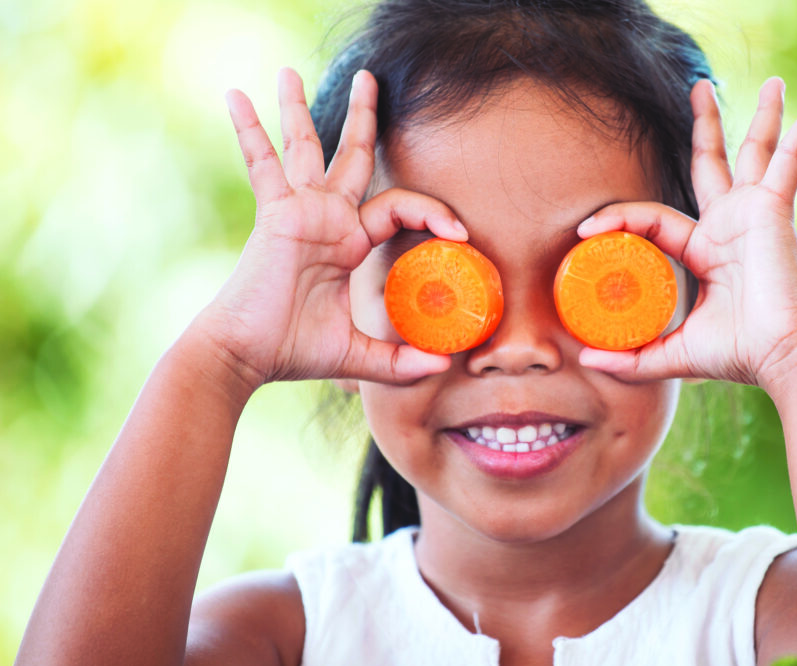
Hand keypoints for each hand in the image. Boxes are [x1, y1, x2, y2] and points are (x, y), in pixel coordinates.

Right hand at [197, 68, 464, 388]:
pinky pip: (262, 163)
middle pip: (352, 156)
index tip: (460, 233)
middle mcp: (327, 219)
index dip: (432, 211)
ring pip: (307, 147)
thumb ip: (398, 361)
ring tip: (287, 71)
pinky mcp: (276, 214)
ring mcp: (300, 212)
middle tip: (371, 80)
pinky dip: (250, 131)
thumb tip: (441, 366)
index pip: (397, 206)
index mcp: (349, 243)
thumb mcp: (358, 355)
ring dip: (300, 110)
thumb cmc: (293, 352)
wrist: (247, 357)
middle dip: (364, 118)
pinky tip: (237, 96)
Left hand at [576, 78, 796, 388]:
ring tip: (772, 81)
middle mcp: (731, 224)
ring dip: (763, 116)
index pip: (655, 218)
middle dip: (706, 128)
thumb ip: (634, 358)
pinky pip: (793, 158)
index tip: (585, 231)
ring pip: (754, 151)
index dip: (619, 219)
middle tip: (700, 90)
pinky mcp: (776, 206)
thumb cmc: (739, 355)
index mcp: (707, 250)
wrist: (781, 355)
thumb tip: (586, 360)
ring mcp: (755, 212)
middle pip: (712, 163)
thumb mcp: (674, 354)